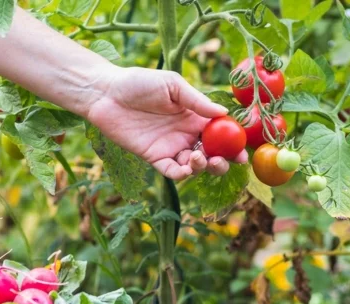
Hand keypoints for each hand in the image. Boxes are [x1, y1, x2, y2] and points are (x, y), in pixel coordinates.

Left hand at [86, 66, 247, 179]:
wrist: (107, 93)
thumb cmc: (140, 83)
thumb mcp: (173, 85)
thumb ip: (197, 101)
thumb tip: (223, 113)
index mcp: (195, 116)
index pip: (221, 133)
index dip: (233, 144)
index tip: (242, 152)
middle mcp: (186, 134)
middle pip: (212, 154)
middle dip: (222, 161)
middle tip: (223, 160)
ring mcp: (171, 147)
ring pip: (194, 166)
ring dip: (202, 167)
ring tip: (198, 157)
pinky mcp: (154, 157)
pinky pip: (172, 172)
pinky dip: (182, 174)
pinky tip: (186, 168)